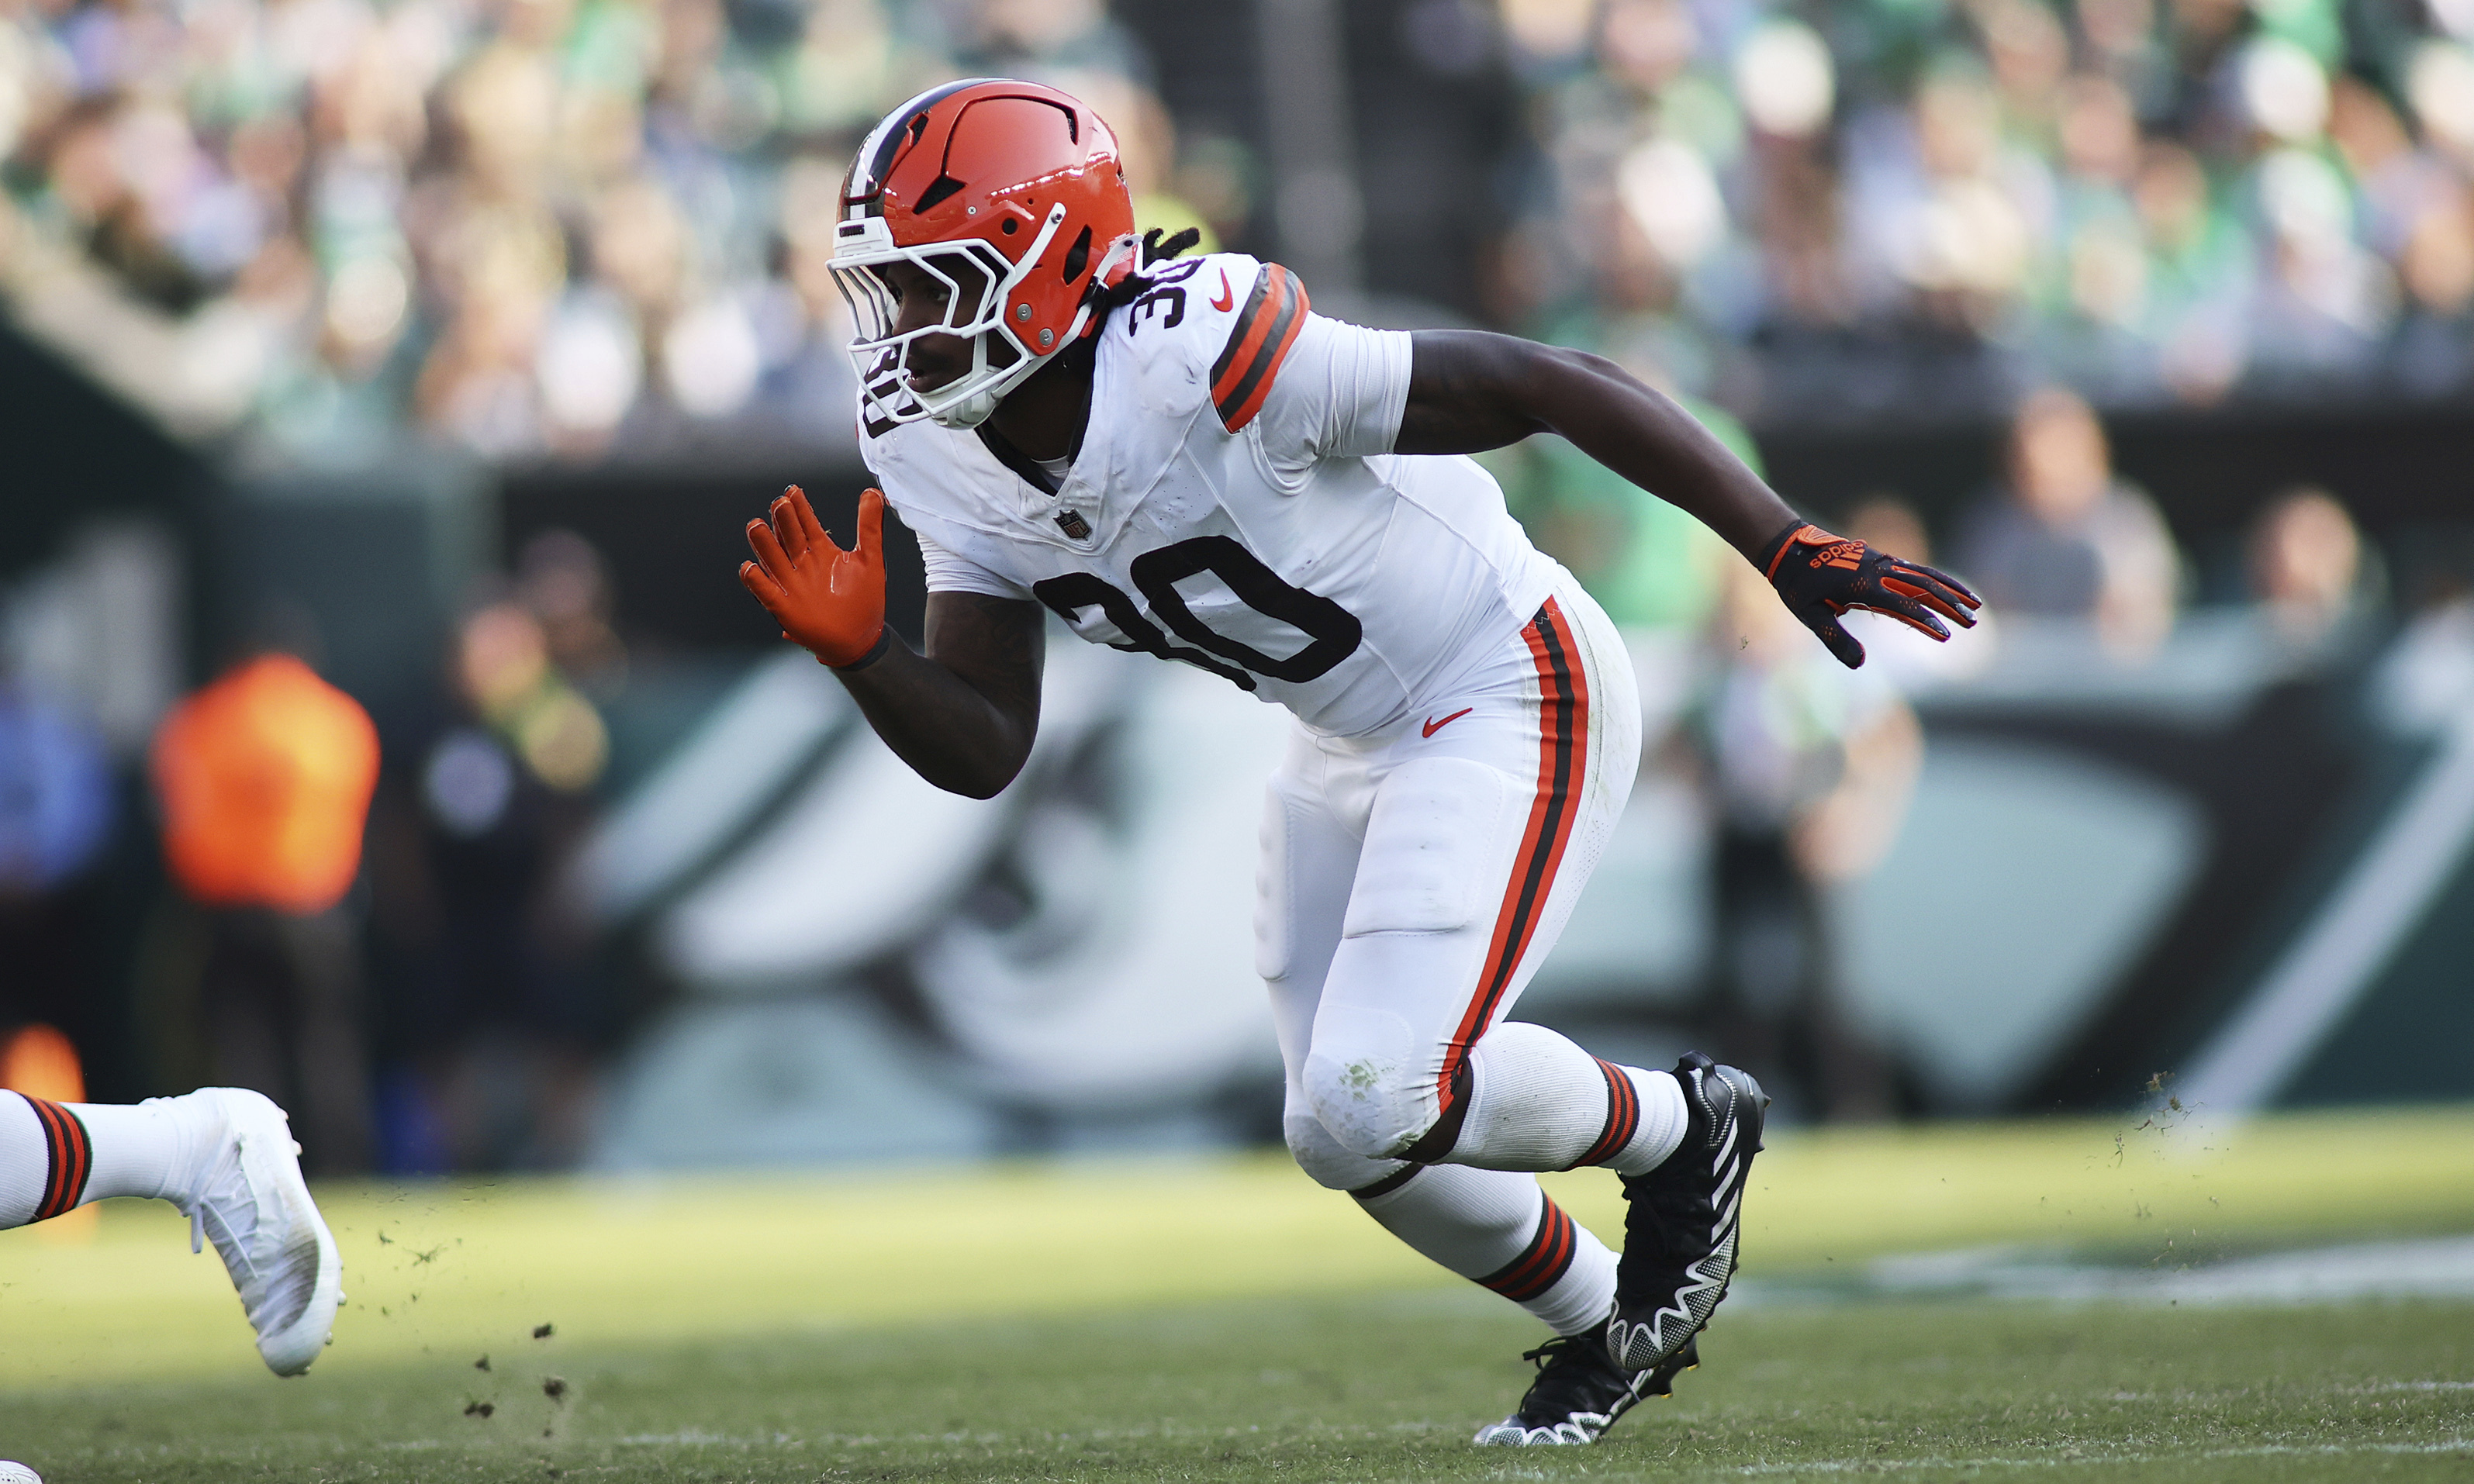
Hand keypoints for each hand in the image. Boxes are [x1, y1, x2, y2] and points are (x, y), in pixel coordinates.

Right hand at [739, 485, 888, 668]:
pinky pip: (765, 592)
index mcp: (821, 551)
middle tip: (780, 504)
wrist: (859, 639)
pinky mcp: (784, 607)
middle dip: (784, 521)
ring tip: (757, 526)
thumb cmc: (864, 601)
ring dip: (764, 544)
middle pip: (788, 537)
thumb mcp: (871, 559)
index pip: (807, 524)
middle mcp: (802, 564)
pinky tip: (751, 568)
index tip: (793, 491)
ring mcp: (791, 584)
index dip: (800, 508)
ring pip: (773, 560)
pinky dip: (756, 581)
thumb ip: (870, 526)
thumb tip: (872, 493)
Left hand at [1757, 521, 1980, 669]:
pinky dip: (1936, 578)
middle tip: (1974, 622)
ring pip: (1924, 575)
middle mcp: (1878, 570)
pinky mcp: (1881, 559)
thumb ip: (1835, 639)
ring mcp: (1881, 562)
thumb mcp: (1810, 616)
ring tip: (1975, 605)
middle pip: (1922, 587)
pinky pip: (1915, 569)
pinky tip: (1949, 589)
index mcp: (1863, 585)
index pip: (1902, 605)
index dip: (1925, 620)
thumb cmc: (1798, 586)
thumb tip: (1860, 664)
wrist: (1790, 547)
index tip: (1946, 636)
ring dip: (1951, 589)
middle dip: (1950, 605)